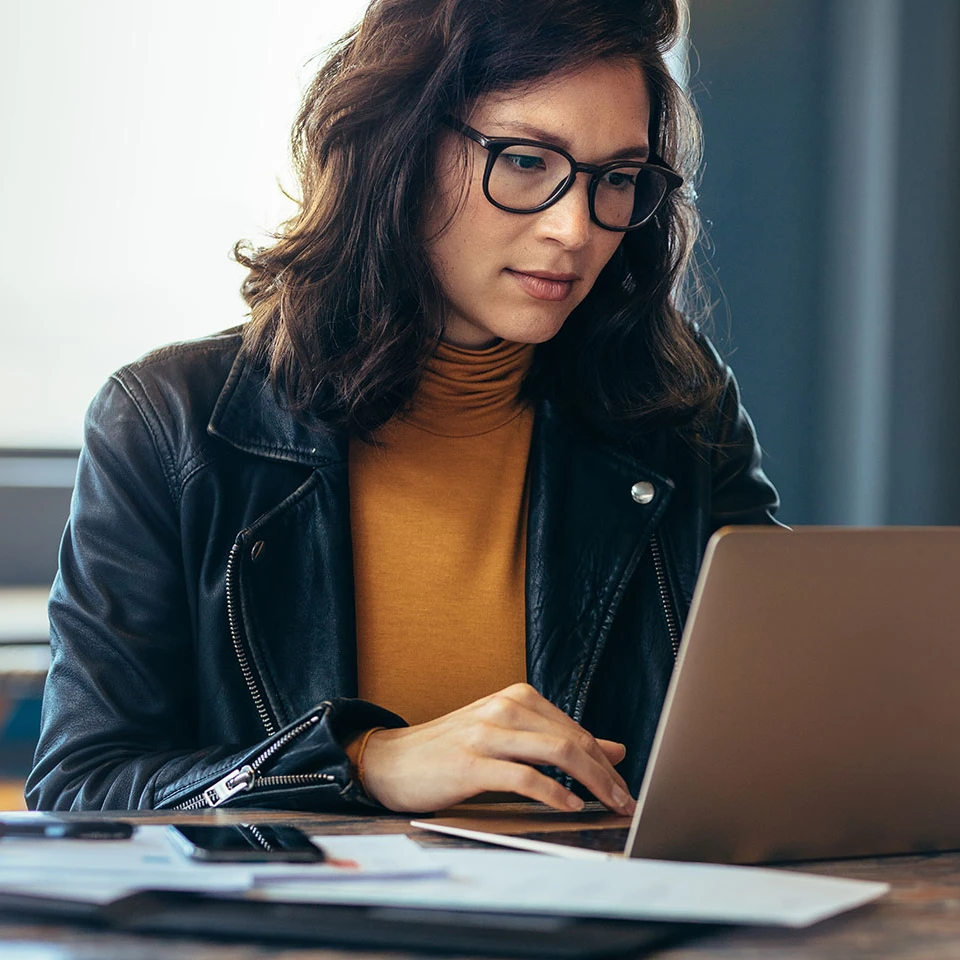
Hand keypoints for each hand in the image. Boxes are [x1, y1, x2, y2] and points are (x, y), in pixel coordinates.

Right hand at [358, 683, 635, 814]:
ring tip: (608, 805)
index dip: (605, 761)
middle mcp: (505, 707)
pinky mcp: (471, 763)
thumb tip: (614, 750)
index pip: (576, 729)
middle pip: (573, 739)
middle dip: (606, 774)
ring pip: (556, 752)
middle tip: (625, 802)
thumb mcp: (508, 737)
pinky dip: (553, 793)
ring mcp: (487, 733)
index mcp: (516, 698)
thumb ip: (557, 740)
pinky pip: (524, 777)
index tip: (624, 787)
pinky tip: (569, 806)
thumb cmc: (451, 750)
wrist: (391, 760)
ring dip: (591, 782)